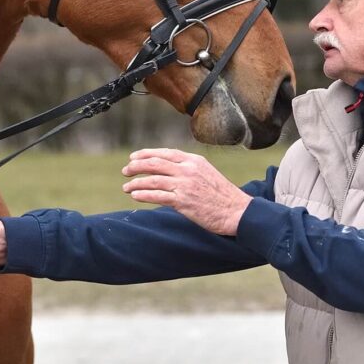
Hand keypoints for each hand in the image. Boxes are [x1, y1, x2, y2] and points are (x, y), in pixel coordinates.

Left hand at [122, 148, 250, 234]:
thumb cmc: (222, 195)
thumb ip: (188, 168)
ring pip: (152, 180)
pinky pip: (157, 196)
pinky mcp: (183, 202)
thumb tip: (168, 169)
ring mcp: (185, 185)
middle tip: (126, 171)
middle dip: (136, 166)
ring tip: (126, 187)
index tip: (133, 157)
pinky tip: (135, 196)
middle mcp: (188, 169)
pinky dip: (143, 194)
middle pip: (155, 163)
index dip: (146, 154)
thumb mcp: (206, 173)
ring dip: (136, 183)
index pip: (165, 153)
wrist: (237, 211)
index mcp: (194, 160)